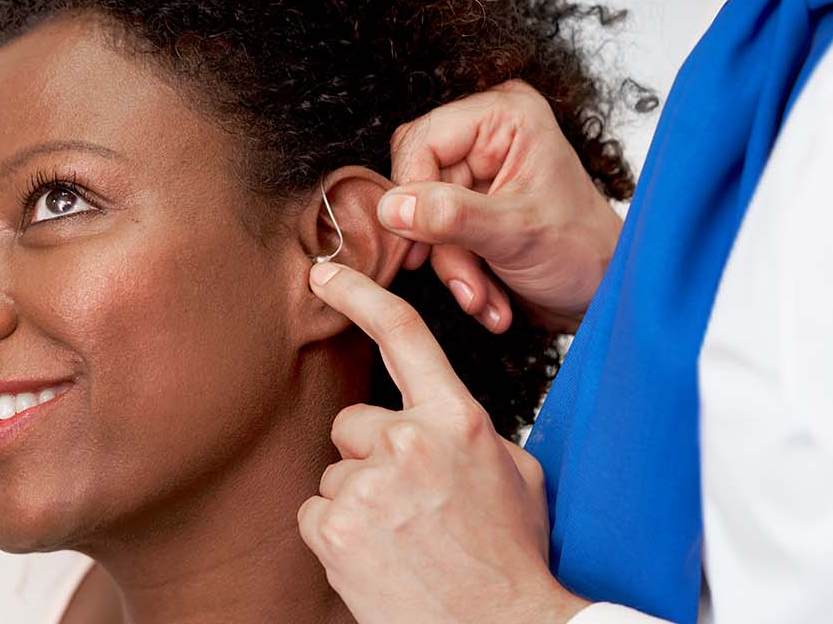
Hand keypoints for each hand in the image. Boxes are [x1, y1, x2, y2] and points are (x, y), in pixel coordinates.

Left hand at [298, 262, 590, 623]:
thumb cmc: (511, 558)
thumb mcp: (517, 475)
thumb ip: (472, 433)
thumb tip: (442, 425)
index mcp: (458, 420)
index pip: (405, 336)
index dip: (360, 295)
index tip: (325, 274)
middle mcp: (411, 442)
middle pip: (354, 421)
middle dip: (370, 456)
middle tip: (408, 503)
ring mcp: (369, 484)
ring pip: (335, 473)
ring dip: (357, 503)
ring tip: (401, 540)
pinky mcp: (336, 528)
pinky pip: (315, 514)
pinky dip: (337, 537)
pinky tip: (377, 558)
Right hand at [385, 80, 622, 333]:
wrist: (604, 292)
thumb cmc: (582, 252)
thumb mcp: (516, 234)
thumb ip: (452, 217)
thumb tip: (392, 207)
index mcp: (506, 116)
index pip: (424, 140)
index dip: (413, 194)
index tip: (418, 245)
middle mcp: (490, 132)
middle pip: (420, 179)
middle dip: (441, 242)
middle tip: (467, 285)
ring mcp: (481, 169)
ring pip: (425, 215)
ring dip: (452, 267)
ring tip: (484, 299)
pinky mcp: (474, 203)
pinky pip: (438, 234)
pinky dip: (459, 272)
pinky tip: (488, 297)